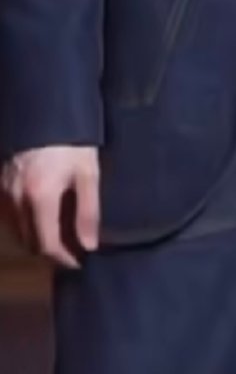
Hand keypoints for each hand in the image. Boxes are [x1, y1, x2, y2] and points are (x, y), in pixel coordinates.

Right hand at [1, 146, 99, 269]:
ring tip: (60, 235)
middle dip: (51, 252)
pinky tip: (41, 217)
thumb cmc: (72, 141)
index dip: (64, 259)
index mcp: (40, 197)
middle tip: (73, 250)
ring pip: (16, 232)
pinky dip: (23, 224)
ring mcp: (3, 192)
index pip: (47, 245)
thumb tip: (89, 246)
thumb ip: (88, 211)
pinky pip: (8, 216)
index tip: (80, 262)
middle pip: (30, 243)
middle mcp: (16, 199)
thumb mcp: (88, 173)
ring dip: (36, 239)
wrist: (45, 111)